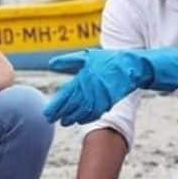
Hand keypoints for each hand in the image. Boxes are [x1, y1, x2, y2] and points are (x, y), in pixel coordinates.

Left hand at [43, 48, 177, 125]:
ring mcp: (99, 98)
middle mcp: (89, 90)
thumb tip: (51, 64)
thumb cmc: (106, 60)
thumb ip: (67, 61)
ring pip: (82, 113)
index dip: (55, 106)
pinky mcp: (108, 103)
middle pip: (71, 106)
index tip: (46, 113)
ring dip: (71, 118)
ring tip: (64, 122)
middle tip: (50, 120)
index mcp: (82, 78)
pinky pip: (94, 114)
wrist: (130, 67)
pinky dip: (85, 118)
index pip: (64, 96)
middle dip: (60, 114)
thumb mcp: (86, 56)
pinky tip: (79, 120)